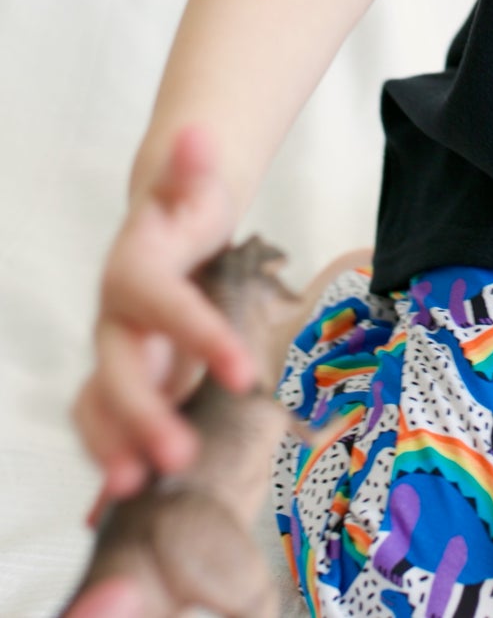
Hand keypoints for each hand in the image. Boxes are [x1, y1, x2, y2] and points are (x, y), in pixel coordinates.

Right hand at [71, 125, 251, 508]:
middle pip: (119, 373)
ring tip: (136, 492)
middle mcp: (116, 321)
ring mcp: (116, 356)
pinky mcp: (124, 383)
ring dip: (117, 449)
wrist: (164, 228)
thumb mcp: (195, 187)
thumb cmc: (186, 210)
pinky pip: (106, 427)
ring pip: (100, 409)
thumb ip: (192, 167)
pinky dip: (112, 460)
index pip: (164, 308)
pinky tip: (119, 508)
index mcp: (135, 273)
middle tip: (179, 455)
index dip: (199, 337)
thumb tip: (198, 131)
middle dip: (143, 415)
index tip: (245, 372)